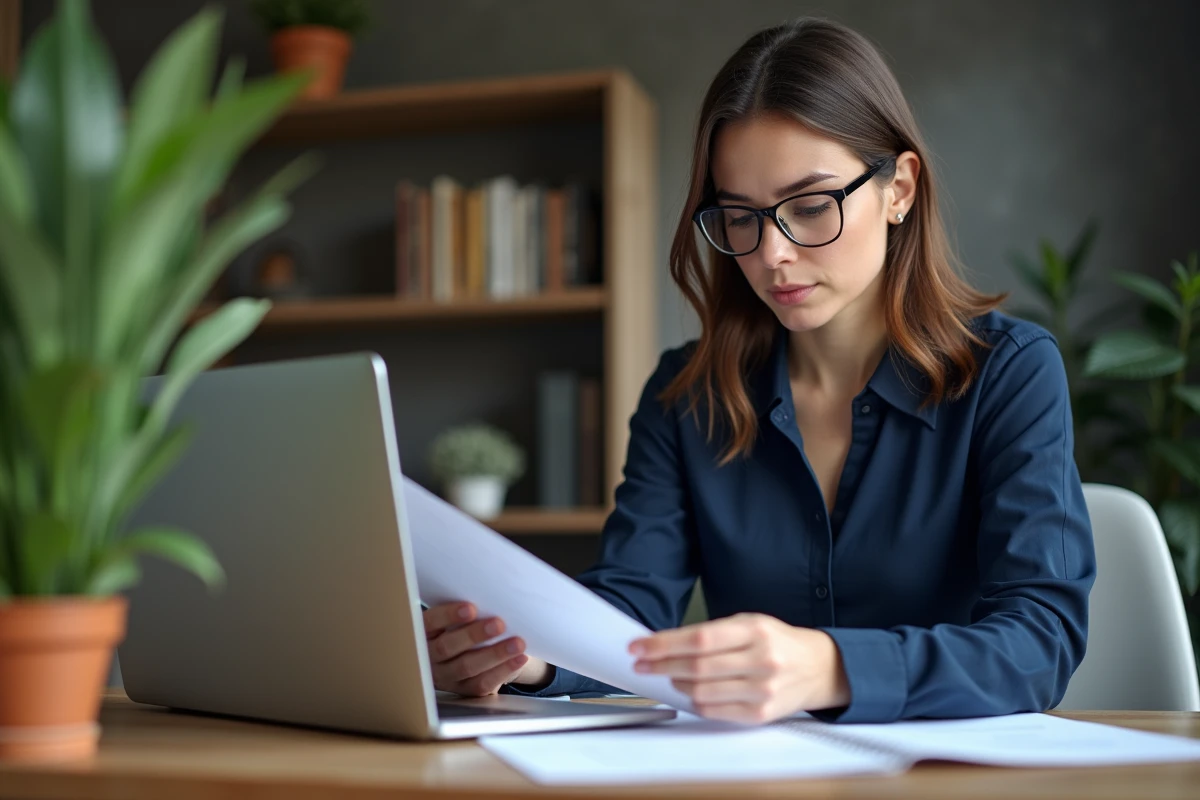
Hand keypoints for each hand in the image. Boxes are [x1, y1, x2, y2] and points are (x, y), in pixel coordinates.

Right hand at [423, 602, 549, 695]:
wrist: (470, 653)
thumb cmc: (464, 625)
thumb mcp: (456, 617)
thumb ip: (464, 610)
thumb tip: (491, 595)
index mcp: (424, 632)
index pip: (430, 623)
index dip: (448, 615)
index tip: (471, 608)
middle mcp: (430, 657)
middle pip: (446, 648)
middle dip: (473, 635)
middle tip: (499, 624)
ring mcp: (446, 676)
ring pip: (467, 667)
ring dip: (495, 654)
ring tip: (518, 643)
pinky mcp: (464, 689)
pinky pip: (482, 683)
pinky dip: (503, 670)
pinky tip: (519, 659)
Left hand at [629, 612, 849, 723]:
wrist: (818, 667)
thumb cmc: (778, 642)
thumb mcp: (749, 623)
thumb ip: (711, 633)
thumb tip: (666, 644)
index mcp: (755, 631)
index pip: (699, 639)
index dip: (663, 644)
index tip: (640, 646)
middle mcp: (760, 660)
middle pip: (696, 666)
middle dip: (660, 664)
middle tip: (641, 663)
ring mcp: (762, 690)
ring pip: (702, 691)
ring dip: (677, 683)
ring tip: (669, 675)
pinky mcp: (760, 714)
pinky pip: (714, 711)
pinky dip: (695, 702)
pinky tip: (690, 691)